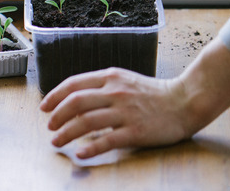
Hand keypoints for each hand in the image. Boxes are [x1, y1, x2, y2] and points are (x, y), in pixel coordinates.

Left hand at [39, 39, 229, 158]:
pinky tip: (80, 153)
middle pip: (75, 102)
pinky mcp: (136, 130)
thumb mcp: (124, 80)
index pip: (74, 84)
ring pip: (86, 121)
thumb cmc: (152, 93)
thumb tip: (73, 101)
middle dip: (57, 115)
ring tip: (57, 141)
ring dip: (66, 132)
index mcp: (110, 77)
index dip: (55, 96)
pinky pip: (107, 140)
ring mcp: (125, 111)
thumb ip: (101, 87)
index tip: (44, 107)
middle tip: (49, 127)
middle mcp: (115, 92)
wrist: (185, 102)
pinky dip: (90, 147)